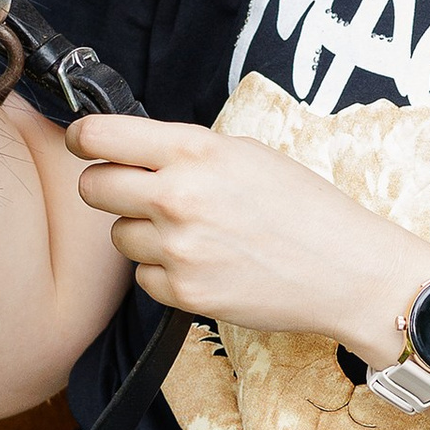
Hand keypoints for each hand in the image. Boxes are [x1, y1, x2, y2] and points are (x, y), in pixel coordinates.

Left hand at [67, 112, 427, 356]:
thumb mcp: (247, 155)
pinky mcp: (184, 293)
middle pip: (92, 189)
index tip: (84, 143)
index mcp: (194, 150)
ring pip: (119, 237)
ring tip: (192, 234)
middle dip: (107, 188)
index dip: (83, 139)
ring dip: (143, 234)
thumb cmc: (305, 207)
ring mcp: (178, 249)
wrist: (346, 270)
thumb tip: (137, 153)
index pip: (101, 136)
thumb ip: (187, 151)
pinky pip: (144, 278)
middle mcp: (178, 196)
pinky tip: (206, 265)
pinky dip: (166, 273)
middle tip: (134, 193)